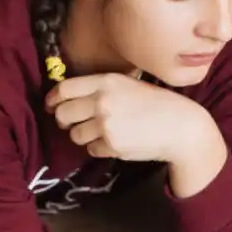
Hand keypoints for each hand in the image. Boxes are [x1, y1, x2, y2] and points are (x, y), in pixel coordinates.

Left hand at [46, 74, 221, 170]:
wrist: (180, 126)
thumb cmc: (155, 104)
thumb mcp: (127, 84)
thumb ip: (99, 88)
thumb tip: (67, 98)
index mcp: (105, 81)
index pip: (64, 89)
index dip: (53, 99)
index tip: (51, 106)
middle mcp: (102, 101)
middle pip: (63, 114)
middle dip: (64, 121)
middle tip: (71, 123)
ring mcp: (106, 124)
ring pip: (75, 135)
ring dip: (83, 136)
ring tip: (102, 132)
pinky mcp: (112, 145)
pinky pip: (92, 149)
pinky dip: (99, 148)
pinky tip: (116, 142)